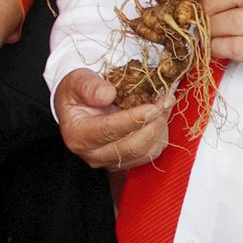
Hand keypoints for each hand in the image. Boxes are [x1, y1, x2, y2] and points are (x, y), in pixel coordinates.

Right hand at [54, 68, 171, 169]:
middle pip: (131, 147)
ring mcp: (110, 161)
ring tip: (165, 104)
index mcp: (77, 135)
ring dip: (160, 129)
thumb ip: (89, 86)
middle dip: (153, 124)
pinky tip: (160, 115)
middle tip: (166, 101)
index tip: (153, 106)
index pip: (108, 131)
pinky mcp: (125, 161)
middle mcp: (93, 154)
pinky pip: (151, 153)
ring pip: (145, 153)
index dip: (133, 119)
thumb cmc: (77, 92)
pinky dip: (160, 134)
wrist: (78, 105)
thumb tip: (108, 94)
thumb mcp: (76, 81)